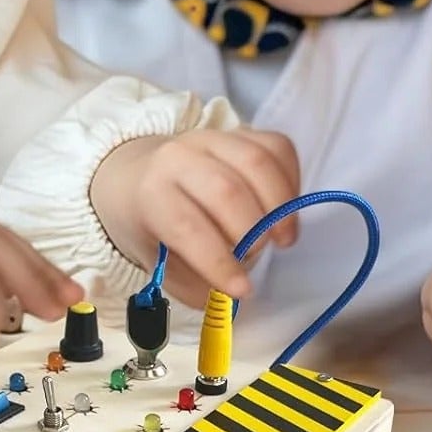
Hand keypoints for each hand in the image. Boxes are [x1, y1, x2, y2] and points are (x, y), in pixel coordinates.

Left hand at [89, 129, 300, 306]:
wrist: (140, 176)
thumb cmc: (153, 225)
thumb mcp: (159, 262)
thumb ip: (194, 284)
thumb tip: (231, 300)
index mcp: (152, 193)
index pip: (187, 226)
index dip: (218, 261)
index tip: (242, 290)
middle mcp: (179, 157)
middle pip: (227, 190)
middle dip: (252, 231)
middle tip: (257, 254)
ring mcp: (212, 138)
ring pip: (257, 162)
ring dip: (280, 206)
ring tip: (282, 238)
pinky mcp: (241, 131)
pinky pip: (278, 147)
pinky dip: (291, 181)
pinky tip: (285, 208)